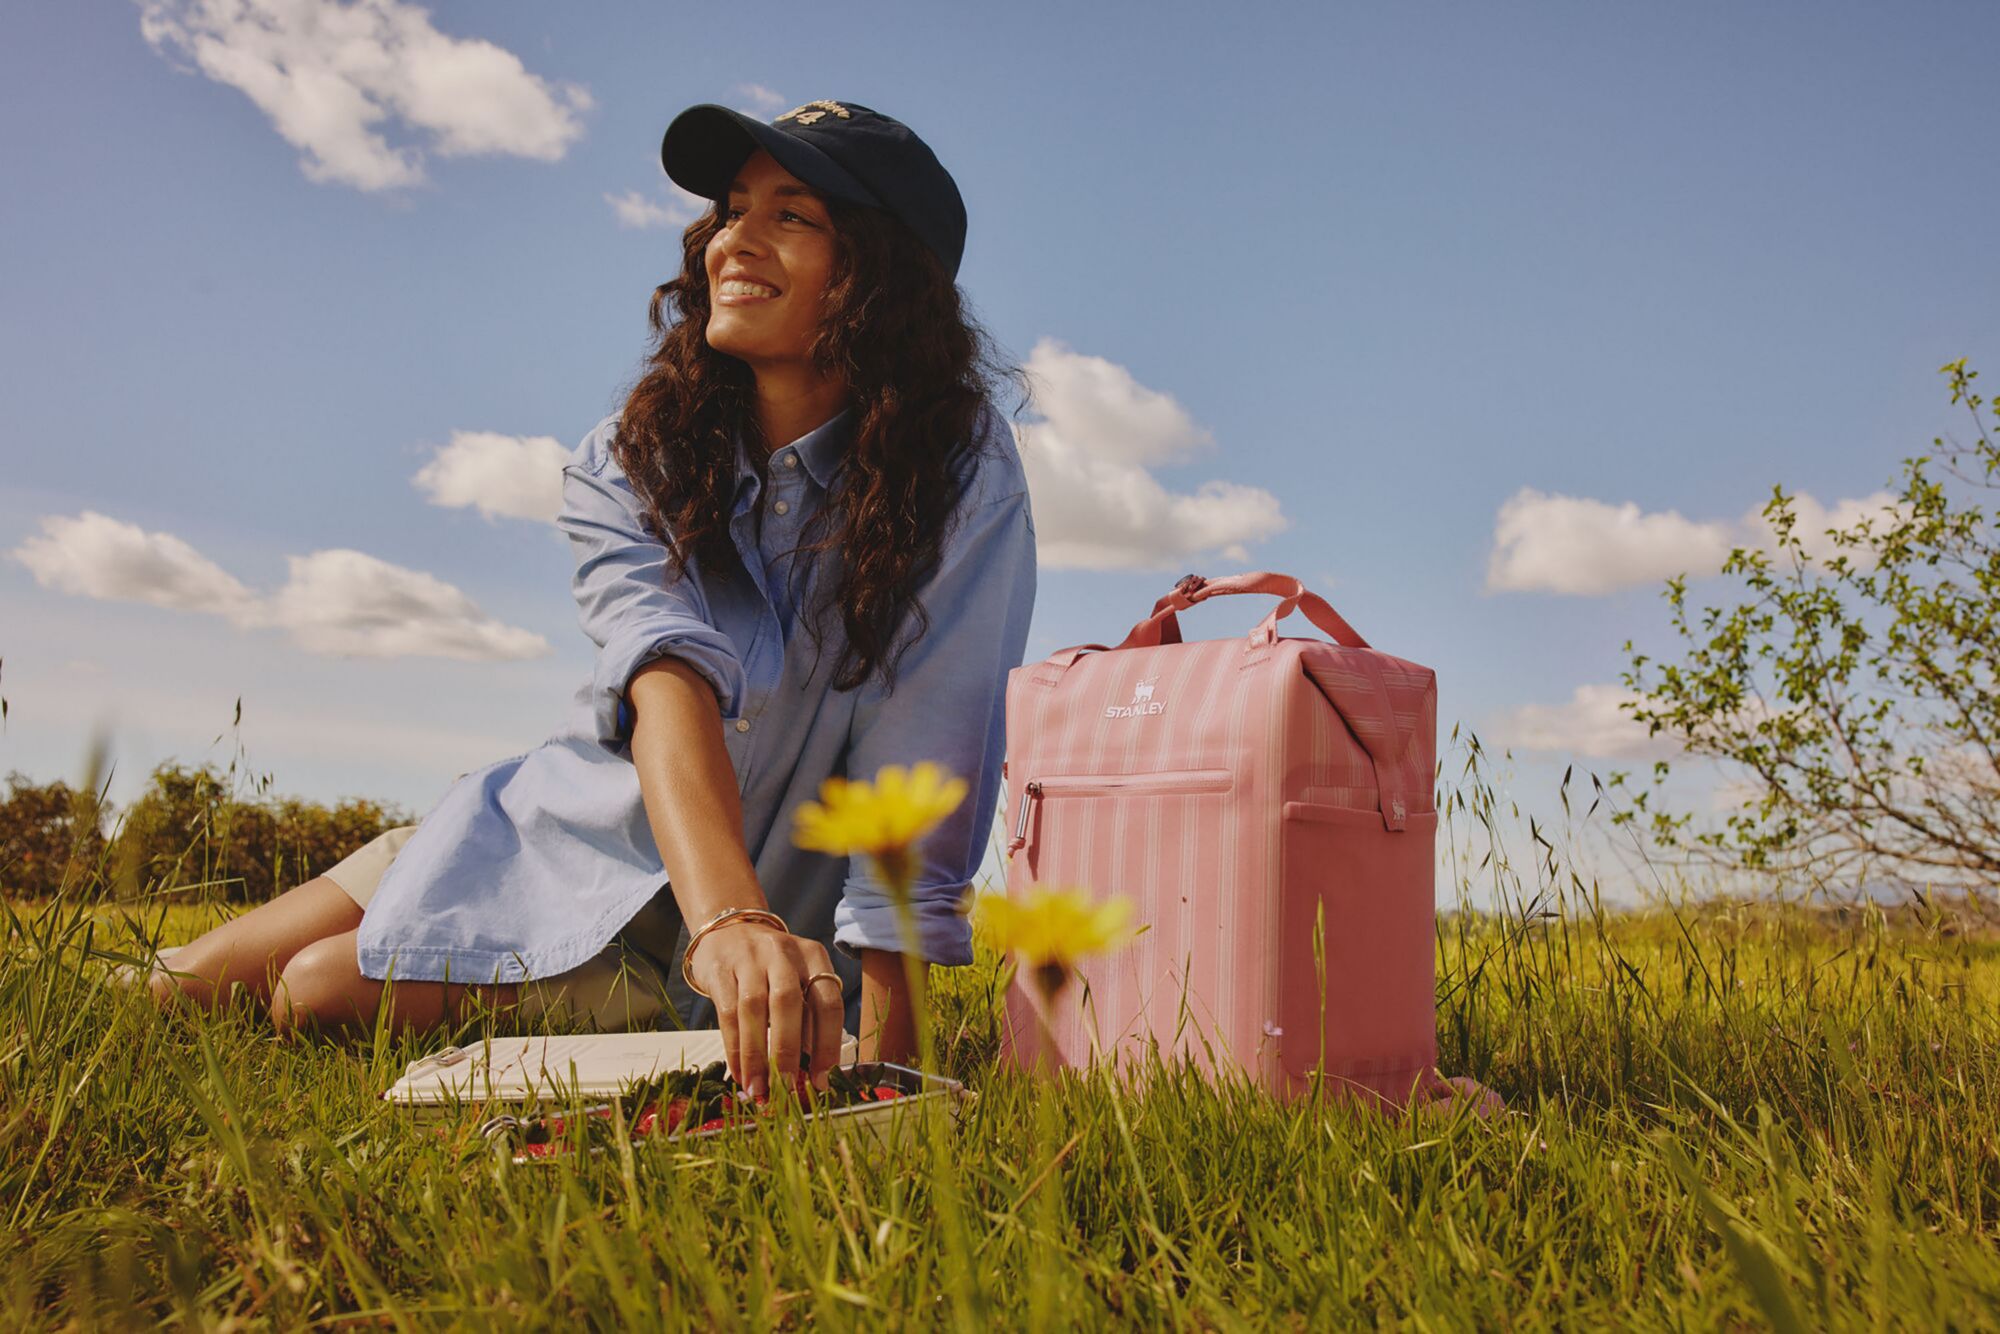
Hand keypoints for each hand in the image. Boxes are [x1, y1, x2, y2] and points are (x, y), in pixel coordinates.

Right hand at [686, 922, 843, 1098]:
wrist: (729, 931)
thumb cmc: (771, 967)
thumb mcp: (799, 980)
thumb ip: (808, 1016)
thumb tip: (814, 1071)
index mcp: (814, 957)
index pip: (828, 1002)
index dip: (827, 1045)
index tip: (821, 1081)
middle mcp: (783, 953)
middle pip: (788, 1003)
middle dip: (788, 1051)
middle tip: (786, 1088)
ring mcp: (749, 958)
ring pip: (754, 1010)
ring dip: (757, 1055)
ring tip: (758, 1088)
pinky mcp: (720, 970)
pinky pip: (728, 1013)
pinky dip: (735, 1048)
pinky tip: (740, 1072)